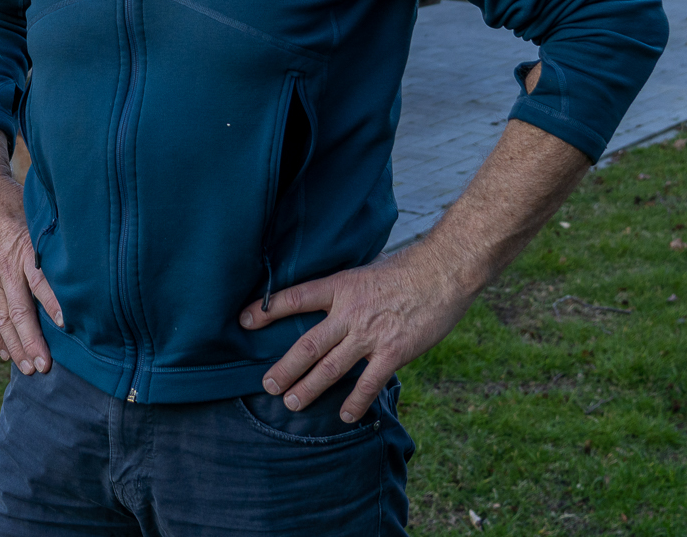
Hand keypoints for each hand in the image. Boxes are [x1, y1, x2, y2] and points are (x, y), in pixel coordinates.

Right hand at [0, 127, 63, 373]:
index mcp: (23, 249)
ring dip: (15, 346)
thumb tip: (90, 258)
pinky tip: (6, 354)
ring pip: (1, 318)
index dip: (54, 304)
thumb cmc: (15, 203)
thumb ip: (56, 240)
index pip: (41, 281)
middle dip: (32, 341)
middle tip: (46, 366)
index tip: (68, 326)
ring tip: (29, 368)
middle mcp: (4, 267)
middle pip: (18, 310)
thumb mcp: (38, 215)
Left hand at [239, 242, 478, 422]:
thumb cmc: (405, 270)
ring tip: (291, 403)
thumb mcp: (364, 271)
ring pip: (331, 367)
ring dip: (309, 388)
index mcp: (339, 286)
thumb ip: (345, 291)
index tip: (243, 320)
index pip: (294, 298)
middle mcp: (349, 311)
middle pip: (307, 344)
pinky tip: (344, 416)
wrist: (442, 273)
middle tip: (267, 386)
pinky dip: (355, 401)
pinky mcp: (393, 352)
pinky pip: (368, 383)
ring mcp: (370, 334)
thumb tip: (327, 302)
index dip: (267, 310)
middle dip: (284, 368)